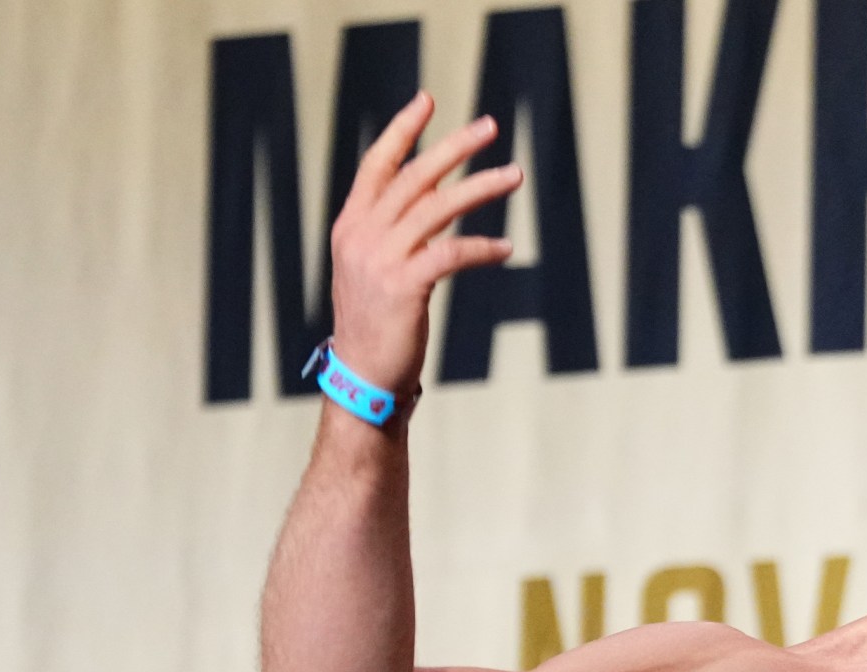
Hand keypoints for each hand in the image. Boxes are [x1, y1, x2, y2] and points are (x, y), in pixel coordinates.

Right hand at [327, 93, 522, 397]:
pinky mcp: (405, 287)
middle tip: (491, 126)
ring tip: (515, 174)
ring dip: (481, 187)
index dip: (403, 130)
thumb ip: (394, 235)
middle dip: (454, 147)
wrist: (361, 376)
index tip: (427, 100)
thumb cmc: (376, 325)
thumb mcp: (374, 270)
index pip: (377, 164)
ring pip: (438, 208)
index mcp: (351, 225)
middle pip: (414, 176)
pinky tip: (505, 247)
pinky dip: (482, 247)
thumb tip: (435, 208)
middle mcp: (362, 235)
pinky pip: (451, 254)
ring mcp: (381, 259)